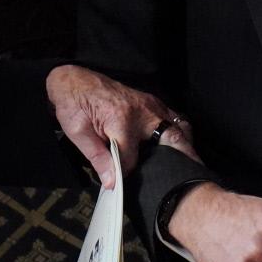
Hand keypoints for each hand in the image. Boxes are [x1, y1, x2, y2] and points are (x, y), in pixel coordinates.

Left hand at [45, 63, 196, 187]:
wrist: (74, 80)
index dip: (126, 173)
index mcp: (121, 120)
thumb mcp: (78, 132)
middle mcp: (142, 111)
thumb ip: (97, 158)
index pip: (131, 159)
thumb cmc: (73, 104)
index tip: (121, 182)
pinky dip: (180, 132)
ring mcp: (150, 104)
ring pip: (179, 128)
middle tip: (185, 181)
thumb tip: (112, 182)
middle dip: (182, 161)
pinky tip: (178, 147)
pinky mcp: (152, 101)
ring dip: (185, 147)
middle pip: (172, 140)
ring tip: (187, 167)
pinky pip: (174, 118)